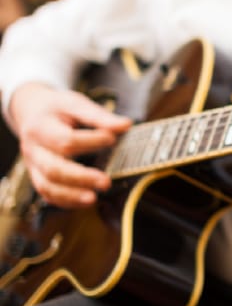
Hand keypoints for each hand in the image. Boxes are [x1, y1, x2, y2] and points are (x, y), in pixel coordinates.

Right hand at [10, 83, 131, 207]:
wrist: (31, 111)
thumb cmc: (57, 109)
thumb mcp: (75, 104)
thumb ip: (99, 116)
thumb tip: (126, 125)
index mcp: (41, 127)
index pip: (65, 139)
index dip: (90, 141)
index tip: (112, 139)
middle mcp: (33, 149)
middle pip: (53, 168)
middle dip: (80, 177)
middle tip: (106, 182)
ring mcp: (33, 165)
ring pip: (47, 186)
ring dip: (71, 195)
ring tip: (93, 198)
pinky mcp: (37, 176)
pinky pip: (47, 194)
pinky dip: (65, 201)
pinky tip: (85, 202)